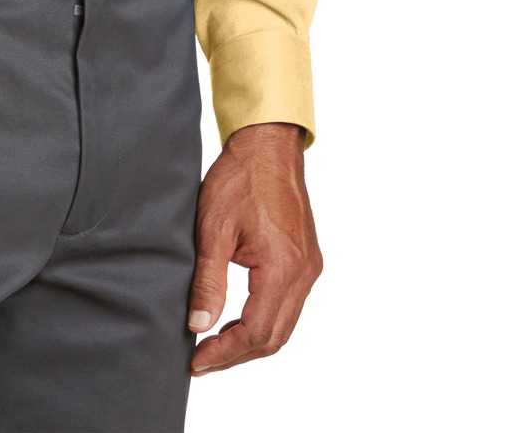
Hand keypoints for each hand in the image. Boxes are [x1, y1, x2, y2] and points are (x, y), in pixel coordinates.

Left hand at [186, 121, 321, 375]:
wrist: (269, 145)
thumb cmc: (240, 178)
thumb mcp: (213, 228)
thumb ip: (207, 280)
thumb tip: (198, 326)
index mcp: (282, 267)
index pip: (256, 332)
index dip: (224, 353)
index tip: (195, 360)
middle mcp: (303, 273)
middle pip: (274, 337)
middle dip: (236, 354)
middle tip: (201, 360)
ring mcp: (309, 268)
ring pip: (284, 325)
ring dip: (251, 341)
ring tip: (215, 345)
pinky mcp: (307, 261)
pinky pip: (289, 306)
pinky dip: (264, 321)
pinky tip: (238, 321)